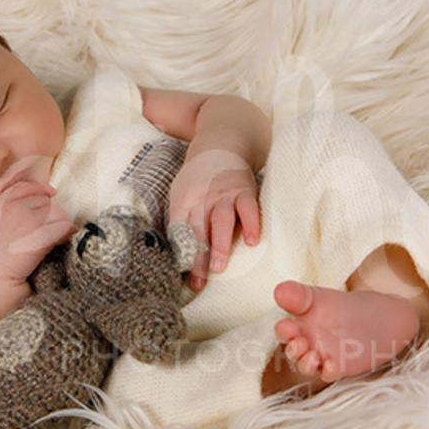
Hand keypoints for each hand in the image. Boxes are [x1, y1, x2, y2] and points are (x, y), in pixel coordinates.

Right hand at [0, 180, 76, 285]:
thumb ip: (9, 217)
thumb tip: (42, 202)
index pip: (25, 187)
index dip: (41, 191)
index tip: (51, 196)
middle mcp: (9, 208)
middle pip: (46, 202)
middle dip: (53, 218)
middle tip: (51, 236)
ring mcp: (23, 220)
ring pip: (58, 214)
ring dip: (61, 228)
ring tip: (53, 245)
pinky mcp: (37, 235)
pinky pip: (63, 227)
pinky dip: (66, 236)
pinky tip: (60, 247)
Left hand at [168, 146, 260, 290]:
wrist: (219, 147)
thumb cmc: (197, 181)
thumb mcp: (180, 195)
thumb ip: (180, 221)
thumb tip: (176, 257)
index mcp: (183, 201)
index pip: (179, 231)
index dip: (180, 254)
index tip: (181, 277)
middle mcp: (201, 199)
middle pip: (198, 230)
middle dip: (198, 257)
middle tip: (199, 281)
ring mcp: (224, 195)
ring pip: (221, 221)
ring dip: (220, 244)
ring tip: (219, 267)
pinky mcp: (244, 191)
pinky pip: (248, 208)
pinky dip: (252, 224)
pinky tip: (252, 242)